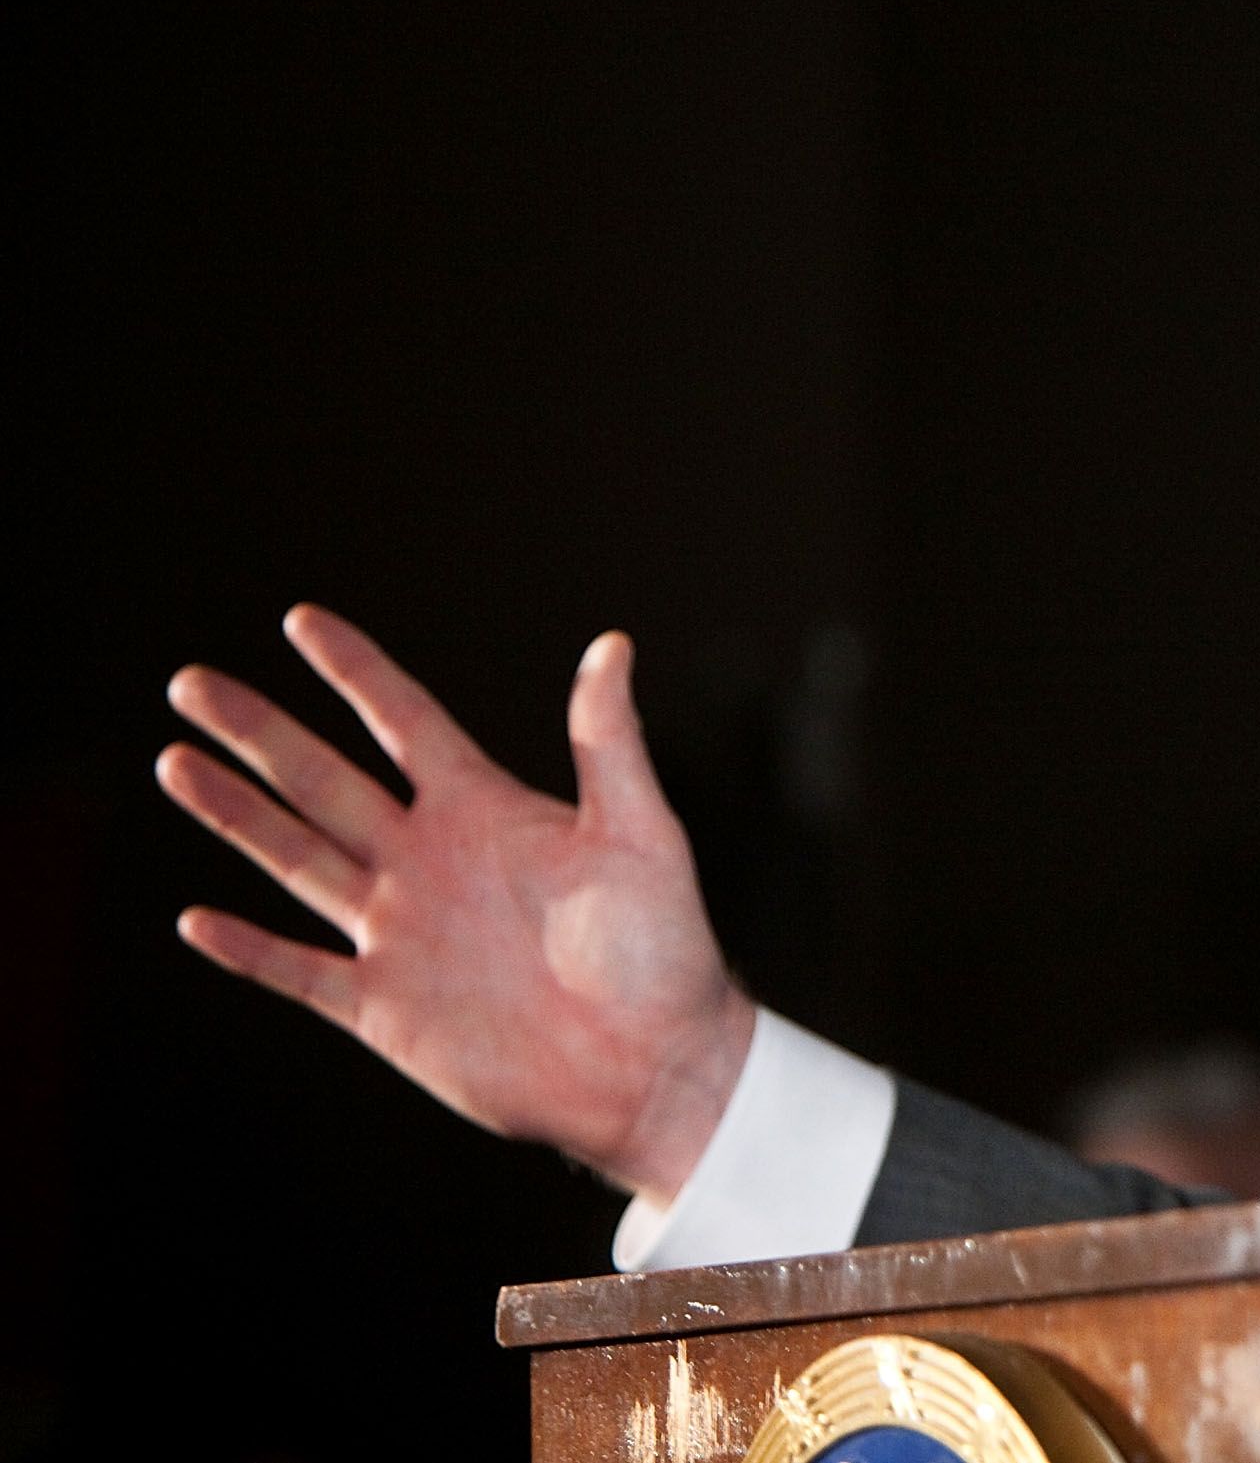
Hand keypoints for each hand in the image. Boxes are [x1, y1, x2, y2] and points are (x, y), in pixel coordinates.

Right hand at [158, 605, 757, 1202]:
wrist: (655, 1062)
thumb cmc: (663, 945)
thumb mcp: (640, 831)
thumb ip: (609, 742)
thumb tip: (612, 644)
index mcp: (485, 809)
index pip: (404, 722)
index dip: (356, 672)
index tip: (301, 620)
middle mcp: (429, 860)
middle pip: (323, 780)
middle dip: (258, 731)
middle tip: (190, 682)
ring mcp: (401, 932)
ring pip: (296, 859)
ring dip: (236, 815)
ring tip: (174, 761)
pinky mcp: (385, 1008)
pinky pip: (300, 971)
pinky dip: (250, 950)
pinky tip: (195, 920)